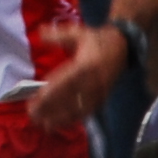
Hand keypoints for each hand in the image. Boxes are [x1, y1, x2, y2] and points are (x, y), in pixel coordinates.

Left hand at [26, 22, 124, 144]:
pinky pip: (87, 112)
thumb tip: (40, 32)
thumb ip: (59, 35)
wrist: (123, 47)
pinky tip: (60, 124)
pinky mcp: (102, 98)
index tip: (36, 100)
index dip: (52, 92)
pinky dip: (73, 119)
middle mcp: (94, 80)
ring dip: (61, 118)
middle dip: (51, 108)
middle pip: (70, 98)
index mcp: (87, 64)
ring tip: (44, 125)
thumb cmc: (97, 39)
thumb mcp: (78, 33)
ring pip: (78, 109)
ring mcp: (99, 91)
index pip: (66, 81)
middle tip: (33, 115)